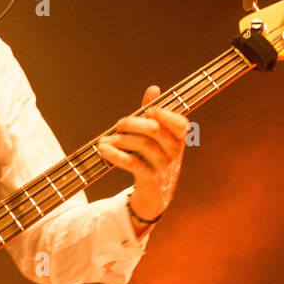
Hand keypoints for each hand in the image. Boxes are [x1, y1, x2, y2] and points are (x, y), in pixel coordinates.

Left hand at [95, 86, 187, 226]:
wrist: (156, 195)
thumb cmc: (154, 158)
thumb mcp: (157, 137)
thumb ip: (154, 113)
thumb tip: (153, 88)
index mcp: (179, 139)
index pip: (180, 123)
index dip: (164, 113)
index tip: (148, 110)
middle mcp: (175, 152)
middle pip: (155, 130)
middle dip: (134, 123)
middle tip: (119, 124)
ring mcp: (164, 167)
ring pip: (142, 146)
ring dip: (120, 140)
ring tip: (104, 140)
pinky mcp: (151, 180)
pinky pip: (133, 164)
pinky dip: (115, 155)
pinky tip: (103, 150)